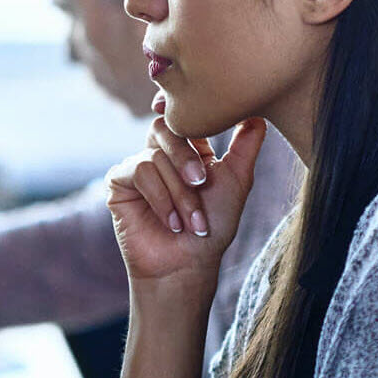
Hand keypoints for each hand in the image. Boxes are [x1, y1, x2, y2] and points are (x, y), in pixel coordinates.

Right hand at [108, 118, 267, 287]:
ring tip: (191, 220)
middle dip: (186, 157)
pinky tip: (172, 222)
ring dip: (178, 191)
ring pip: (155, 156)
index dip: (188, 114)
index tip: (200, 116)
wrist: (188, 264)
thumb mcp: (237, 181)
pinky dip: (160, 197)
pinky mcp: (118, 182)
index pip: (185, 118)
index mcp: (188, 149)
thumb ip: (246, 145)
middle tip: (201, 183)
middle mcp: (160, 153)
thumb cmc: (214, 227)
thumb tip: (258, 113)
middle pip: (166, 128)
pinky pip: (138, 171)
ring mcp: (137, 166)